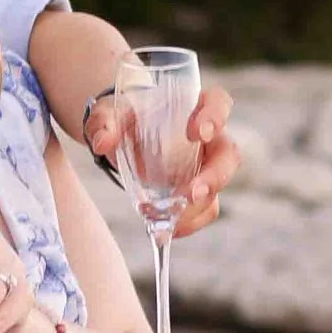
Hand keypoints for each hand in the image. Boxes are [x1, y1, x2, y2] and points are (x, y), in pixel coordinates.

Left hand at [85, 72, 237, 236]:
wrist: (122, 136)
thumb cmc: (124, 117)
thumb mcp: (109, 113)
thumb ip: (104, 122)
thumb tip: (103, 142)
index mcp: (194, 106)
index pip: (218, 103)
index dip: (214, 117)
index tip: (196, 133)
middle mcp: (208, 137)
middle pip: (228, 154)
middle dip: (215, 176)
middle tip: (193, 193)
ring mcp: (206, 166)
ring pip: (218, 188)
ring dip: (198, 207)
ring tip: (171, 219)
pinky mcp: (197, 191)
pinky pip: (204, 210)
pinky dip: (189, 222)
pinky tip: (169, 229)